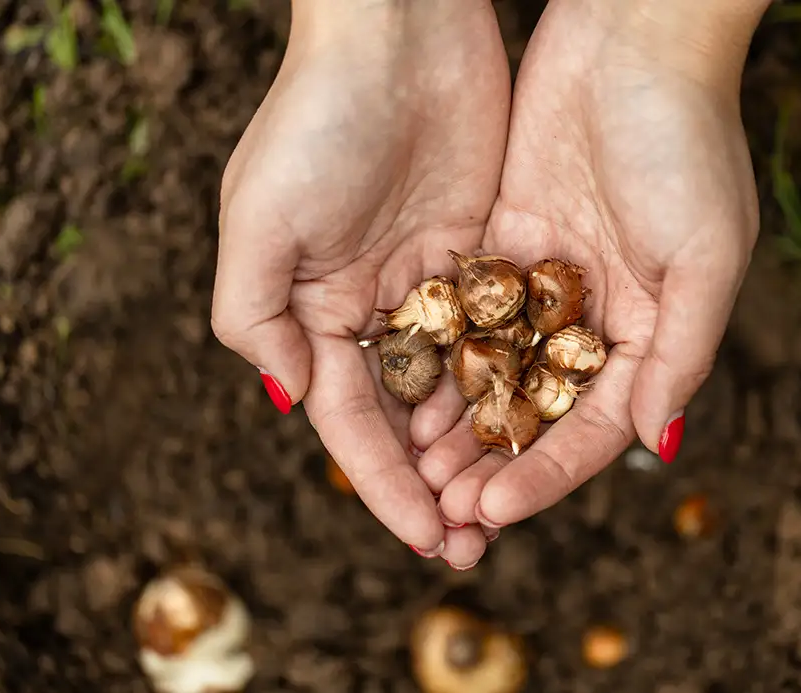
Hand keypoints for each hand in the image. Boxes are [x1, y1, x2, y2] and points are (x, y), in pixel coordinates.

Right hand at [211, 0, 510, 566]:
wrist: (399, 28)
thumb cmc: (317, 118)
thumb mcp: (258, 220)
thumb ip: (258, 320)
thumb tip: (293, 404)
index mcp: (316, 310)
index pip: (353, 422)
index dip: (386, 486)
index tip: (427, 539)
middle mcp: (374, 306)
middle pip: (408, 418)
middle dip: (437, 482)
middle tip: (476, 544)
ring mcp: (433, 280)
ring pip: (461, 385)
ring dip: (480, 446)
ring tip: (511, 505)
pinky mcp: (484, 249)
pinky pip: (502, 333)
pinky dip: (515, 382)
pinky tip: (542, 427)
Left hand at [424, 0, 768, 529]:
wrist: (634, 35)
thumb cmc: (687, 140)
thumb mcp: (707, 253)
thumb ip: (683, 351)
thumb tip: (655, 441)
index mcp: (652, 329)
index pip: (593, 425)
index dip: (545, 473)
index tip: (491, 510)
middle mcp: (599, 315)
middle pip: (539, 411)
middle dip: (492, 462)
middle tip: (441, 511)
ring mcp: (549, 279)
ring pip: (497, 371)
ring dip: (458, 423)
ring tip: (412, 471)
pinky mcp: (506, 239)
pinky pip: (470, 313)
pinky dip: (442, 355)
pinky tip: (403, 393)